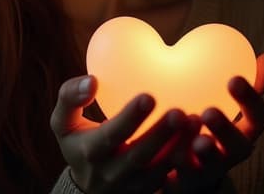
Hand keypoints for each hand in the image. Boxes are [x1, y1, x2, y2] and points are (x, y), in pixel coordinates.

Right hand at [50, 75, 200, 193]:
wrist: (88, 186)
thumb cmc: (77, 141)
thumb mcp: (62, 122)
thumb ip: (70, 97)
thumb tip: (91, 81)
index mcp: (90, 152)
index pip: (110, 136)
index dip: (129, 118)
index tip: (148, 96)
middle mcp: (112, 173)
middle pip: (140, 156)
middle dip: (161, 134)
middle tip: (180, 111)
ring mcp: (134, 186)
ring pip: (161, 170)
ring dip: (180, 146)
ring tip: (196, 120)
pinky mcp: (151, 192)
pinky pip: (173, 179)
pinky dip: (187, 160)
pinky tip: (202, 137)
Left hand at [164, 53, 263, 192]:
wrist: (185, 167)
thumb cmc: (210, 126)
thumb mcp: (228, 103)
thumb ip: (248, 83)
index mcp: (245, 132)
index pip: (259, 118)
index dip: (250, 101)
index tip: (233, 79)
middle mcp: (231, 154)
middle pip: (238, 147)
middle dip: (225, 130)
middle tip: (209, 111)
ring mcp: (209, 172)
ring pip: (208, 166)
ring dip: (198, 148)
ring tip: (184, 128)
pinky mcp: (185, 185)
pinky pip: (179, 178)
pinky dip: (172, 162)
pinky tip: (162, 146)